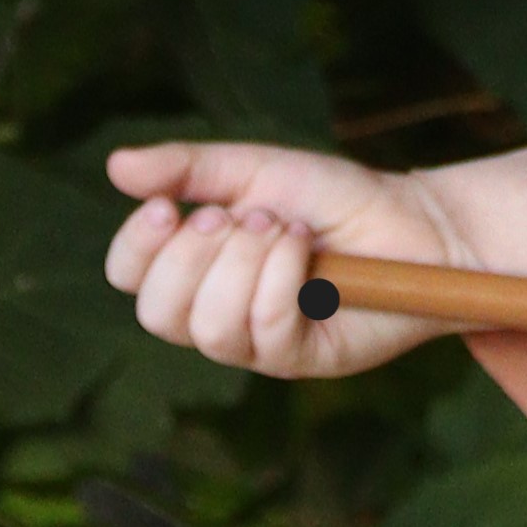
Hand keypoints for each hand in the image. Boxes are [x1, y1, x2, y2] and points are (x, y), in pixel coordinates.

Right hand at [100, 140, 454, 381]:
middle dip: (194, 255)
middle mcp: (216, 312)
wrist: (410, 221)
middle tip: (241, 216)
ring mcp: (257, 343)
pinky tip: (307, 252)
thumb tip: (115, 166)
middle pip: (157, 313)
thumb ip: (188, 168)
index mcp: (195, 267)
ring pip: (209, 329)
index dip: (136, 245)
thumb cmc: (331, 198)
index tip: (167, 206)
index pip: (130, 276)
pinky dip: (281, 281)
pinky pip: (265, 333)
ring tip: (284, 230)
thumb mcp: (255, 169)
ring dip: (244, 265)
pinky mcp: (300, 360)